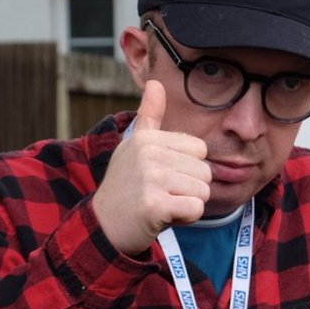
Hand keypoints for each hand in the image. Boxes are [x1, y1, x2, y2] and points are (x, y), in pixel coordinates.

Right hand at [93, 80, 211, 255]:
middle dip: (189, 189)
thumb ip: (150, 116)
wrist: (104, 225)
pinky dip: (185, 218)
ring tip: (161, 204)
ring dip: (187, 204)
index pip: (201, 150)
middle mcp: (148, 153)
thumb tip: (156, 82)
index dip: (188, 168)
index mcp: (147, 137)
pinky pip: (196, 209)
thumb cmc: (126, 185)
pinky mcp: (155, 204)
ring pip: (203, 192)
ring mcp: (151, 177)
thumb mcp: (135, 146)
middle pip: (205, 172)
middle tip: (161, 194)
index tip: (163, 177)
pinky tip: (163, 217)